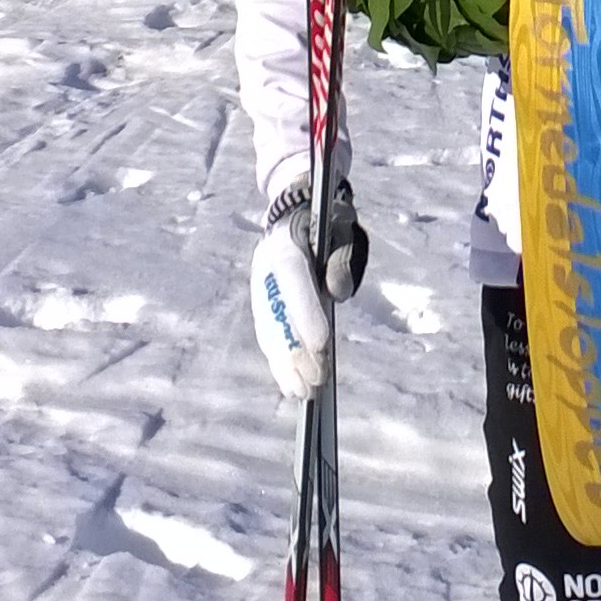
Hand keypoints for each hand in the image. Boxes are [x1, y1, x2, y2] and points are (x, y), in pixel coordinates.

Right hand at [249, 179, 368, 399]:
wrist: (294, 206)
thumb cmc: (324, 217)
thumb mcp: (340, 226)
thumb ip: (340, 258)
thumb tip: (338, 295)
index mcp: (284, 244)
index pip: (294, 281)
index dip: (305, 314)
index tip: (321, 347)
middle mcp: (265, 269)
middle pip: (277, 316)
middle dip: (295, 353)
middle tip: (315, 385)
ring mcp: (260, 287)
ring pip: (269, 331)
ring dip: (284, 365)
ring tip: (301, 393)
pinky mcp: (262, 301)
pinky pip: (268, 334)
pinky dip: (278, 359)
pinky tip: (289, 382)